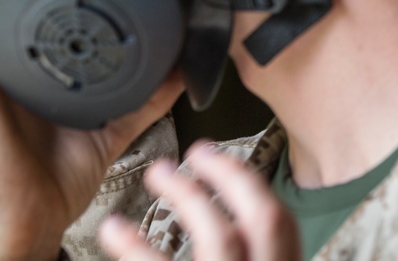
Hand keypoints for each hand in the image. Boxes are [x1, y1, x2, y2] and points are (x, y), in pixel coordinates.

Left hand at [98, 143, 300, 260]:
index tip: (220, 156)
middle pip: (266, 218)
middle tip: (198, 150)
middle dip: (232, 175)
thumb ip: (246, 248)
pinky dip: (135, 247)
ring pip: (221, 240)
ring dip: (188, 197)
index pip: (282, 223)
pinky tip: (114, 230)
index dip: (251, 183)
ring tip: (158, 173)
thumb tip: (231, 219)